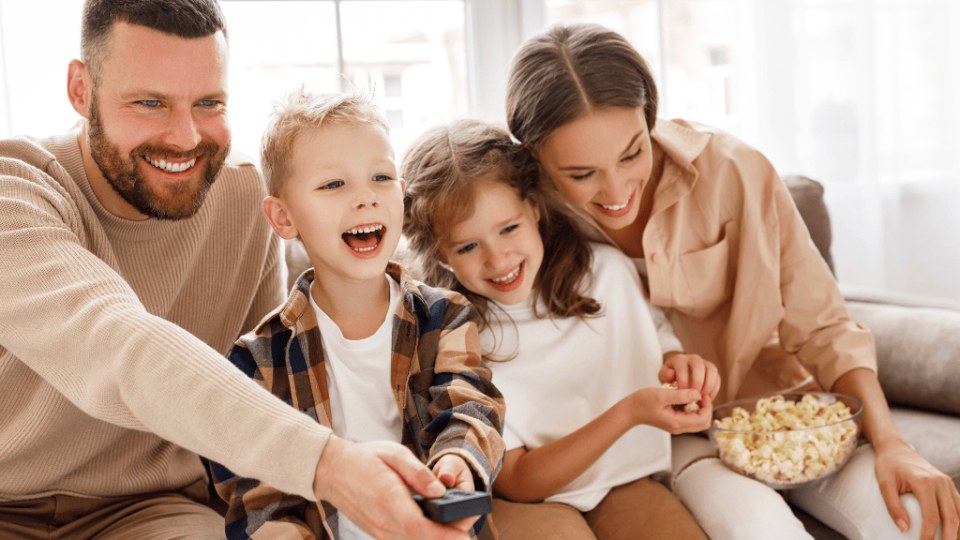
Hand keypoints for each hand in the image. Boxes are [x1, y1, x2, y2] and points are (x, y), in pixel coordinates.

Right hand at [313, 437, 469, 539]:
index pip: (420, 528)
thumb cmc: (363, 460)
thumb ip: (419, 474)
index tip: (465, 531)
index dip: (446, 535)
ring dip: (437, 537)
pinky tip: (435, 524)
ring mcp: (380, 532)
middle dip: (450, 536)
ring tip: (454, 520)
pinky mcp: (380, 534)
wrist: (332, 471)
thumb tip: (440, 492)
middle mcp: (384, 523)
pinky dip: (423, 536)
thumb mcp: (395, 454)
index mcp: (388, 501)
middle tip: (467, 518)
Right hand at [624, 387, 711, 434]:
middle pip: (703, 423)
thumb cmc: (642, 402)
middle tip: (699, 394)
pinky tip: (685, 398)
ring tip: (692, 395)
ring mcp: (676, 426)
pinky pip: (690, 418)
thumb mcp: (661, 395)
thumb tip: (697, 394)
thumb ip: (680, 395)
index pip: (702, 420)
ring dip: (699, 408)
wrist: (630, 410)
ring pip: (698, 421)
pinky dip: (692, 409)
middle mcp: (678, 427)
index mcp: (677, 423)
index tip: (701, 393)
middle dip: (706, 408)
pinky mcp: (674, 421)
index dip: (707, 406)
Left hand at [660, 352, 720, 401]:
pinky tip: (709, 398)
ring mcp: (705, 363)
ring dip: (709, 385)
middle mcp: (693, 359)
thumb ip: (665, 375)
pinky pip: (717, 377)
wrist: (678, 371)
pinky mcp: (712, 371)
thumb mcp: (663, 375)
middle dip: (698, 382)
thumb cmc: (670, 376)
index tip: (683, 393)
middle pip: (699, 366)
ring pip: (712, 370)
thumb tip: (671, 375)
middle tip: (695, 395)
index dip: (683, 380)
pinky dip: (715, 388)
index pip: (683, 367)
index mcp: (680, 359)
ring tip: (703, 397)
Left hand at [875, 437, 959, 539]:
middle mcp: (941, 482)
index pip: (932, 516)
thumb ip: (893, 506)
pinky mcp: (949, 485)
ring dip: (958, 532)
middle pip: (952, 517)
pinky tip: (956, 532)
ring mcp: (947, 483)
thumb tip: (904, 529)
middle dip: (949, 538)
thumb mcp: (884, 483)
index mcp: (925, 482)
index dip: (929, 535)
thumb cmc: (888, 466)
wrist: (896, 448)